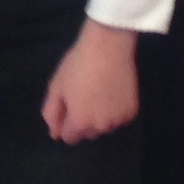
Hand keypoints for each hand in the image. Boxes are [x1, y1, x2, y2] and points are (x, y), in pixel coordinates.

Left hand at [40, 21, 140, 143]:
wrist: (108, 46)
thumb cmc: (78, 64)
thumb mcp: (57, 86)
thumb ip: (51, 113)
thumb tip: (55, 134)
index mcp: (79, 122)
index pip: (70, 138)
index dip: (67, 123)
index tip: (70, 106)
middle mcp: (100, 126)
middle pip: (88, 134)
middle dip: (84, 121)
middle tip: (84, 96)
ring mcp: (118, 120)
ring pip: (104, 127)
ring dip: (100, 118)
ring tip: (98, 93)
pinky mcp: (131, 111)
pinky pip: (119, 118)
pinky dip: (115, 110)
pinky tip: (112, 92)